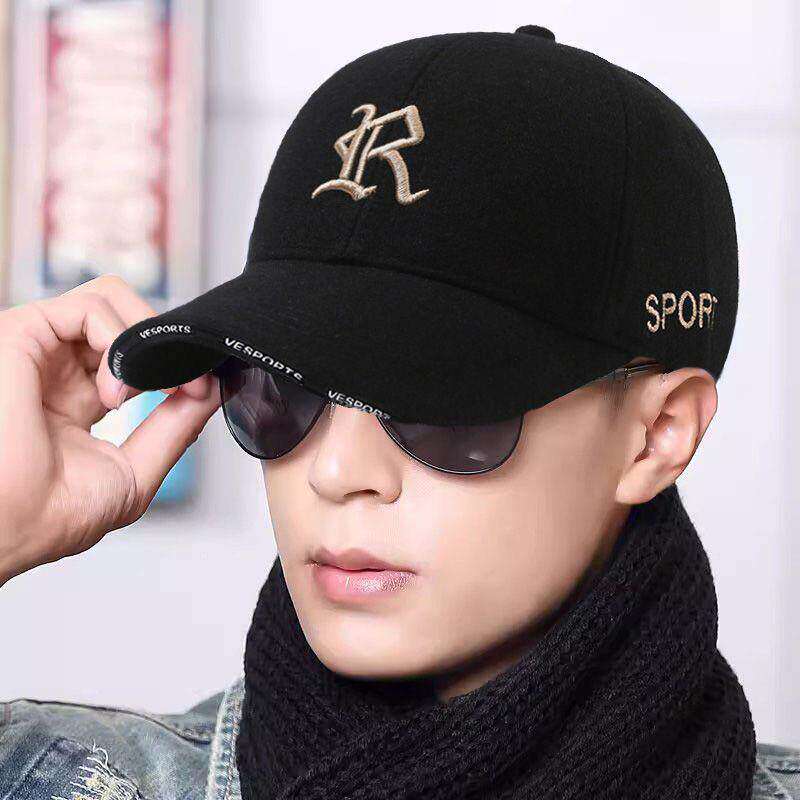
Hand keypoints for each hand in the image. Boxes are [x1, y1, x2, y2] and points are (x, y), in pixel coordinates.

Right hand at [0, 274, 220, 585]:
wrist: (7, 529)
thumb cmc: (48, 517)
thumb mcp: (132, 471)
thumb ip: (173, 428)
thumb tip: (210, 391)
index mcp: (74, 401)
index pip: (132, 356)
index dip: (172, 364)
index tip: (199, 390)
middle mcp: (55, 370)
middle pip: (125, 319)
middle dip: (168, 345)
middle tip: (187, 384)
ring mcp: (40, 350)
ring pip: (110, 297)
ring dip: (148, 340)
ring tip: (141, 389)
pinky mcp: (23, 331)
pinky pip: (92, 304)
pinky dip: (124, 338)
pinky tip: (118, 385)